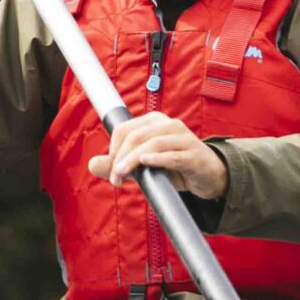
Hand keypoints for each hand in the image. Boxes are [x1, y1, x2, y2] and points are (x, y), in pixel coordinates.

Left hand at [89, 112, 228, 200]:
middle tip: (115, 178)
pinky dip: (159, 158)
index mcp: (154, 122)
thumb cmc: (174, 167)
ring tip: (123, 175)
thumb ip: (119, 164)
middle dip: (120, 157)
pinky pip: (174, 154)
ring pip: (153, 143)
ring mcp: (183, 138)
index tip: (110, 170)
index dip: (113, 149)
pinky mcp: (194, 155)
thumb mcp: (143, 166)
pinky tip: (147, 163)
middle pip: (136, 135)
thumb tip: (92, 164)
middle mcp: (168, 125)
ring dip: (133, 160)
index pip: (125, 129)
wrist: (207, 176)